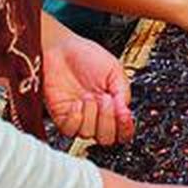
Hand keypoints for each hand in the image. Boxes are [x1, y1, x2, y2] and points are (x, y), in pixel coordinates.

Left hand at [41, 16, 133, 144]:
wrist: (60, 49)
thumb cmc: (86, 55)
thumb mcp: (114, 70)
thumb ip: (123, 92)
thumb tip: (127, 112)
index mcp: (112, 105)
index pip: (122, 131)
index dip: (125, 128)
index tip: (125, 115)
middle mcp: (96, 114)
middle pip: (107, 138)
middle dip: (108, 121)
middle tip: (106, 100)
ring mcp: (79, 117)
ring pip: (89, 135)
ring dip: (92, 116)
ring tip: (89, 97)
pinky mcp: (61, 116)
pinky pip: (70, 130)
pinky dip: (76, 118)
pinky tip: (76, 103)